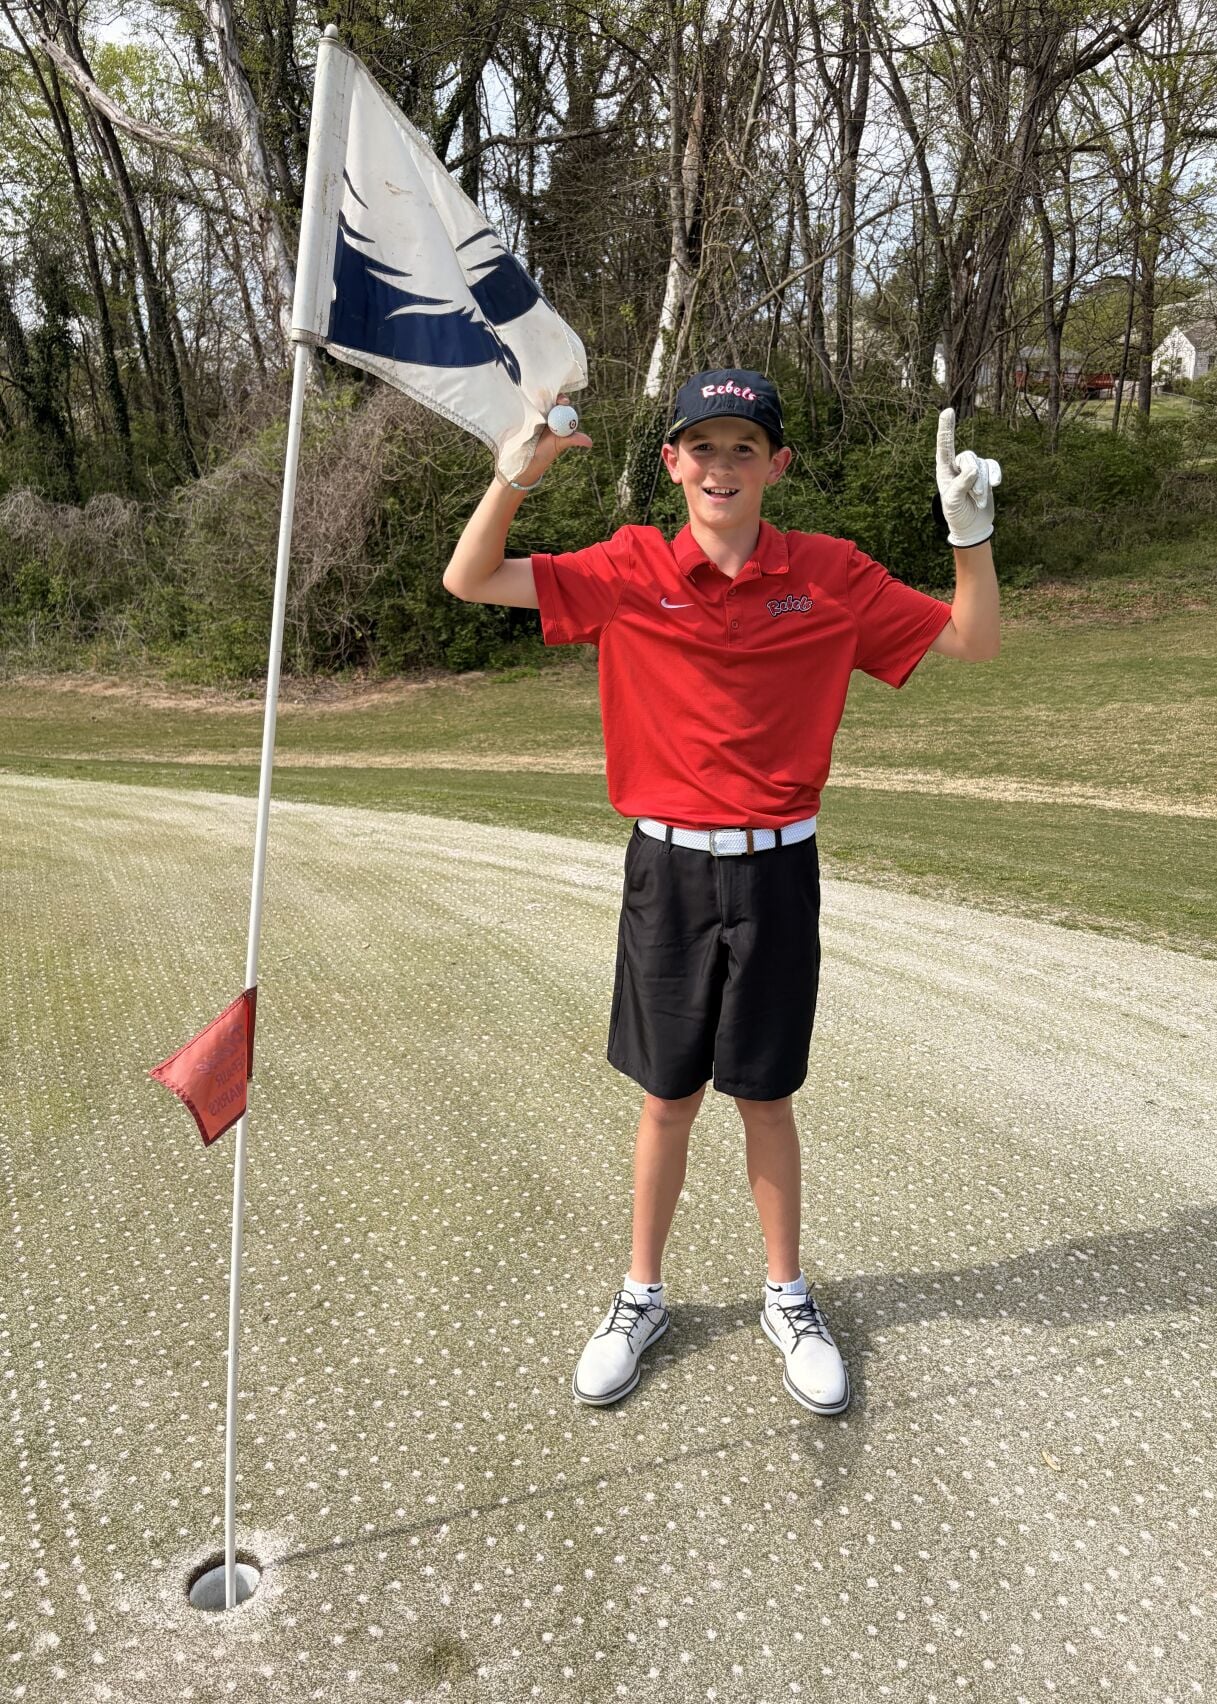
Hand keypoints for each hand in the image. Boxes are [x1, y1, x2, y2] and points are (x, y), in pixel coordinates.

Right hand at [504, 393, 592, 488]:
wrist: (528, 460)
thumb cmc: (546, 452)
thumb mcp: (560, 444)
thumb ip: (573, 440)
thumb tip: (590, 443)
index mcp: (557, 417)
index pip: (561, 403)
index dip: (562, 400)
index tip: (563, 402)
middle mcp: (546, 413)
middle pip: (548, 399)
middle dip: (548, 395)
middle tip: (549, 399)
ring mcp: (533, 414)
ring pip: (536, 402)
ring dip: (536, 398)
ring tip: (536, 396)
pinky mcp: (523, 416)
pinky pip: (526, 408)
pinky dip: (526, 403)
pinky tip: (525, 401)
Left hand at [935, 408, 997, 547]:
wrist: (972, 525)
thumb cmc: (957, 514)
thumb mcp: (953, 502)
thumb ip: (960, 485)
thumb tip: (972, 470)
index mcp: (944, 470)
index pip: (944, 447)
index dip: (946, 429)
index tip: (948, 411)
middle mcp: (957, 465)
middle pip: (968, 457)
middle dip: (973, 478)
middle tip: (974, 496)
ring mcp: (972, 468)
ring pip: (982, 464)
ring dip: (982, 484)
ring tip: (979, 499)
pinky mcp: (986, 472)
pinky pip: (993, 466)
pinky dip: (994, 475)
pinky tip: (995, 485)